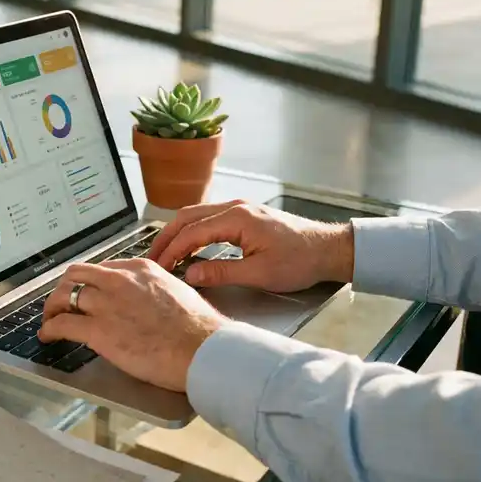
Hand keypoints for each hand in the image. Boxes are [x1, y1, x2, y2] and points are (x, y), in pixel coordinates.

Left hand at [39, 259, 228, 391]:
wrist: (201, 348)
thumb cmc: (198, 328)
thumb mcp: (176, 292)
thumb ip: (153, 291)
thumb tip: (145, 302)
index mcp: (139, 269)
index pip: (101, 268)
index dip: (89, 282)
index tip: (86, 292)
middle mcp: (118, 280)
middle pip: (76, 275)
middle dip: (65, 289)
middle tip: (61, 303)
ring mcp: (106, 303)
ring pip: (63, 296)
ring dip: (52, 308)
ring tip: (50, 319)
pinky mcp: (98, 330)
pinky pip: (61, 324)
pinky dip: (49, 330)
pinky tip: (48, 336)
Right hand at [147, 200, 353, 291]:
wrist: (327, 249)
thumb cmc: (299, 261)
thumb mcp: (259, 273)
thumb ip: (221, 272)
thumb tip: (190, 274)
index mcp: (237, 218)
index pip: (191, 232)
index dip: (171, 251)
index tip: (159, 268)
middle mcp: (235, 207)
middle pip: (187, 217)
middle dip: (166, 238)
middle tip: (153, 259)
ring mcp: (239, 208)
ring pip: (196, 215)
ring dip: (178, 233)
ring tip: (165, 254)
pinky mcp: (244, 215)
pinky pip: (208, 218)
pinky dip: (192, 231)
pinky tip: (189, 248)